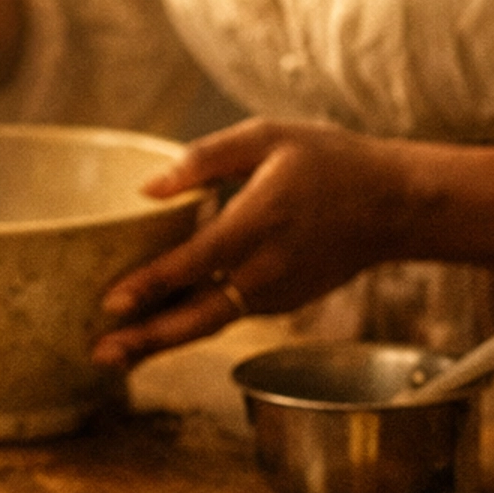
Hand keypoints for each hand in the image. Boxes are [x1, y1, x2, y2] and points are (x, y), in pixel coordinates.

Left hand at [93, 118, 408, 367]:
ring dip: (162, 340)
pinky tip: (152, 327)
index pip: (199, 260)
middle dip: (148, 339)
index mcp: (261, 219)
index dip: (154, 283)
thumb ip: (205, 160)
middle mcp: (268, 267)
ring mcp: (277, 292)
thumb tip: (148, 190)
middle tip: (99, 354)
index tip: (111, 302)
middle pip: (200, 315)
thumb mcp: (267, 138)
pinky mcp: (281, 303)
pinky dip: (190, 323)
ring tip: (113, 354)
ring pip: (209, 322)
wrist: (394, 206)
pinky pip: (227, 313)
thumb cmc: (327, 162)